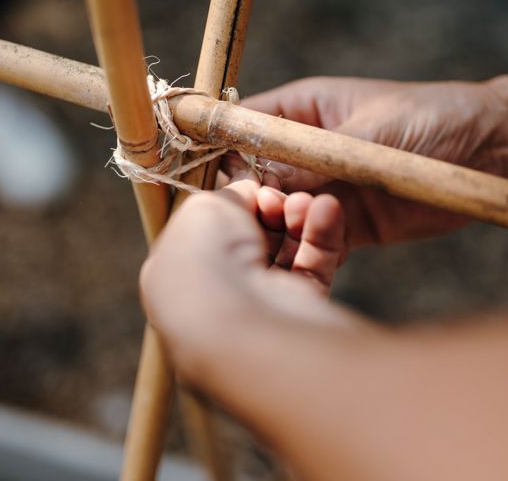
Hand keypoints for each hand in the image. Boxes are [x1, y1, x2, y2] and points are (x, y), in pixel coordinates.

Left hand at [139, 180, 346, 382]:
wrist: (239, 323)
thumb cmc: (205, 260)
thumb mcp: (204, 207)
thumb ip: (227, 194)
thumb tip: (249, 189)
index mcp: (178, 270)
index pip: (211, 229)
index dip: (235, 202)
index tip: (255, 184)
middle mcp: (215, 292)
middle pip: (251, 237)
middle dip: (273, 210)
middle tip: (286, 195)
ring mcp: (257, 305)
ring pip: (285, 251)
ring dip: (300, 219)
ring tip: (314, 201)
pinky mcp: (294, 314)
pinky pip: (312, 269)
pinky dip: (322, 239)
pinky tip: (329, 210)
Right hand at [228, 77, 507, 246]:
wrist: (492, 153)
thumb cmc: (433, 120)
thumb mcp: (371, 133)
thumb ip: (316, 154)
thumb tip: (259, 175)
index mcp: (301, 111)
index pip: (240, 126)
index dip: (218, 149)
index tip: (211, 177)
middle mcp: (303, 150)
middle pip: (249, 175)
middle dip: (247, 195)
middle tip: (262, 210)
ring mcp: (322, 188)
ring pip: (276, 212)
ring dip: (276, 224)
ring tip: (292, 228)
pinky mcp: (343, 224)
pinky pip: (308, 240)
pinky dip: (302, 249)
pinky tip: (305, 254)